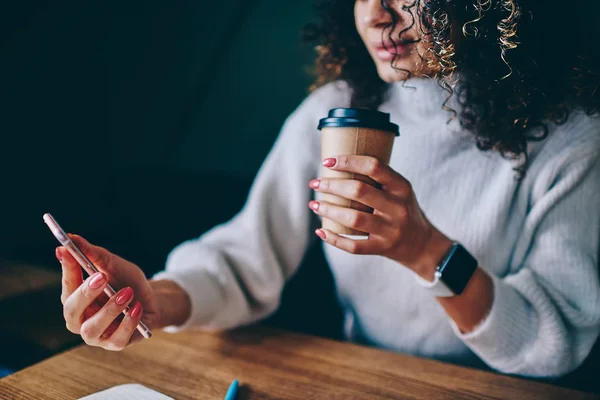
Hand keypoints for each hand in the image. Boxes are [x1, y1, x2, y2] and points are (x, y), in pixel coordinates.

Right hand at [58, 235, 159, 349]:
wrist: (152, 300)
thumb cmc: (127, 282)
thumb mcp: (113, 264)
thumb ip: (93, 254)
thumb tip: (71, 237)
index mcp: (76, 299)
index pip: (66, 286)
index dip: (68, 270)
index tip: (70, 252)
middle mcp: (81, 319)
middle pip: (71, 312)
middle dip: (85, 294)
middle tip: (101, 277)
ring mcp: (98, 335)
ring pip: (92, 329)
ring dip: (109, 310)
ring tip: (127, 292)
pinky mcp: (116, 344)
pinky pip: (117, 339)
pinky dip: (128, 323)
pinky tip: (137, 308)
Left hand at [309, 155, 452, 278]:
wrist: (422, 244)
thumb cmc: (402, 210)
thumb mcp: (400, 190)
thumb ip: (377, 179)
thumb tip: (337, 165)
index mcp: (402, 187)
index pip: (373, 167)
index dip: (348, 161)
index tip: (327, 161)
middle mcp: (398, 207)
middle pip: (359, 191)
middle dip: (331, 185)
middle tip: (315, 183)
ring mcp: (390, 230)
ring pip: (353, 219)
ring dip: (328, 210)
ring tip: (314, 204)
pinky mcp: (382, 248)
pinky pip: (353, 245)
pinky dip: (334, 239)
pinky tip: (320, 231)